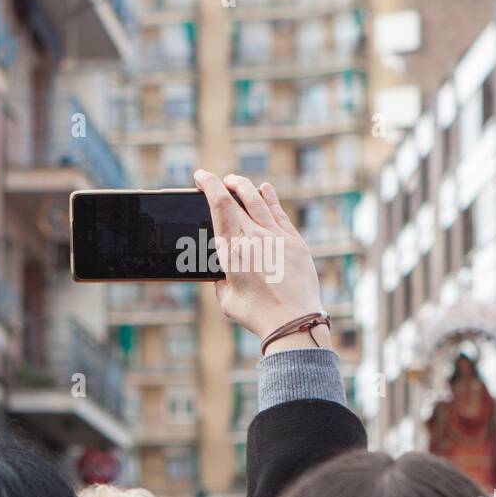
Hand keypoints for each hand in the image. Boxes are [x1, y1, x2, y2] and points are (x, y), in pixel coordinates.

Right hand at [194, 169, 329, 352]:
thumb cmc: (256, 314)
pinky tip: (264, 189)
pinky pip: (280, 212)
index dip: (209, 184)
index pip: (219, 204)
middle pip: (237, 198)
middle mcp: (255, 237)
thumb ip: (220, 278)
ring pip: (259, 200)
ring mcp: (277, 237)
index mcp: (233, 250)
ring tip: (235, 181)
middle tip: (217, 181)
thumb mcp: (226, 298)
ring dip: (245, 186)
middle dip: (224, 184)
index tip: (201, 176)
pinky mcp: (295, 242)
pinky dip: (270, 197)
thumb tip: (221, 269)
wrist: (293, 320)